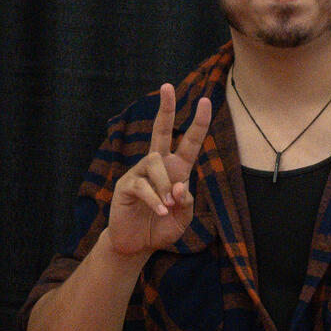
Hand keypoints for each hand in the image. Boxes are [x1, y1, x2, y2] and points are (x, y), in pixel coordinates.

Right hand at [105, 84, 211, 257]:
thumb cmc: (161, 228)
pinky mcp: (126, 185)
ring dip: (164, 185)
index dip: (198, 122)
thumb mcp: (183, 218)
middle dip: (165, 108)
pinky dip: (154, 199)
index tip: (205, 100)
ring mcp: (139, 173)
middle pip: (160, 130)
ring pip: (155, 162)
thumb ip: (186, 202)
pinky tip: (159, 211)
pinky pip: (142, 185)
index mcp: (176, 170)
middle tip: (167, 85)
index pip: (189, 142)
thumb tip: (177, 186)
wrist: (137, 245)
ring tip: (165, 208)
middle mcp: (157, 166)